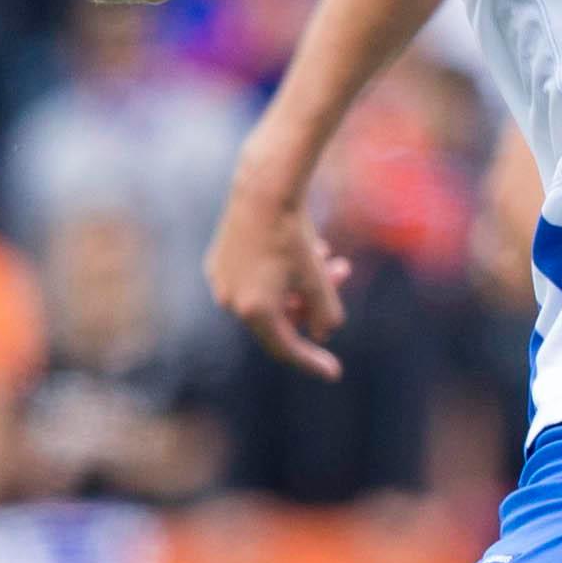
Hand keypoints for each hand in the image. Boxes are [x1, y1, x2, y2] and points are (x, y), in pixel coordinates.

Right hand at [205, 172, 352, 377]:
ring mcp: (221, 280)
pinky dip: (281, 272)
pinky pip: (255, 278)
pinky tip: (310, 246)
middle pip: (280, 317)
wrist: (262, 190)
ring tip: (330, 256)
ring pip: (270, 294)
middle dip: (314, 300)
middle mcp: (230, 300)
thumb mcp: (318, 280)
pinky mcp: (219, 260)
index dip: (312, 361)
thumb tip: (323, 333)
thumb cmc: (292, 235)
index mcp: (253, 311)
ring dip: (303, 282)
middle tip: (343, 274)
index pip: (286, 348)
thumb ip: (325, 314)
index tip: (334, 372)